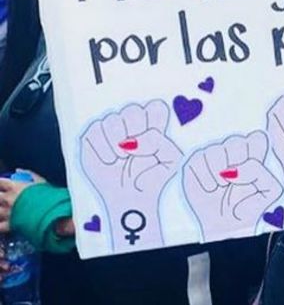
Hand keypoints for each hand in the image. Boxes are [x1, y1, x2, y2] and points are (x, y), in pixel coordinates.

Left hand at [0, 170, 44, 233]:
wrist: (55, 214)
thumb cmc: (50, 198)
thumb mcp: (42, 182)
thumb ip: (30, 175)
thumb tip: (19, 170)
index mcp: (15, 187)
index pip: (0, 182)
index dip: (0, 183)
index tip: (2, 185)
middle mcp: (8, 200)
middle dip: (0, 197)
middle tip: (4, 199)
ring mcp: (8, 213)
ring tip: (4, 211)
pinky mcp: (10, 225)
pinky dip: (0, 225)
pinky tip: (3, 223)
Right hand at [80, 102, 181, 250]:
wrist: (130, 197)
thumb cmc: (152, 177)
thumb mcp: (170, 161)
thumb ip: (160, 143)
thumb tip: (133, 141)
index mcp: (154, 125)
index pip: (155, 107)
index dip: (154, 122)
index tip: (154, 141)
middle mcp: (132, 123)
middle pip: (133, 110)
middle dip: (136, 133)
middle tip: (135, 152)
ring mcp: (111, 127)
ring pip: (112, 119)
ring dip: (117, 142)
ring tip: (122, 158)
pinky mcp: (92, 135)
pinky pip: (95, 130)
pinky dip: (103, 148)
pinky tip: (109, 160)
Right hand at [182, 132, 283, 240]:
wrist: (228, 225)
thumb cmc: (250, 205)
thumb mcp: (269, 191)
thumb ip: (261, 173)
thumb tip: (234, 169)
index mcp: (254, 153)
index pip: (257, 137)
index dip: (256, 154)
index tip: (254, 172)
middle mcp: (233, 150)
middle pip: (236, 141)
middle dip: (237, 164)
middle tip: (235, 181)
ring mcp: (213, 154)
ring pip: (216, 150)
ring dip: (219, 173)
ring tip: (221, 186)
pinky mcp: (195, 162)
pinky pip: (198, 159)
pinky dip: (205, 177)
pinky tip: (210, 188)